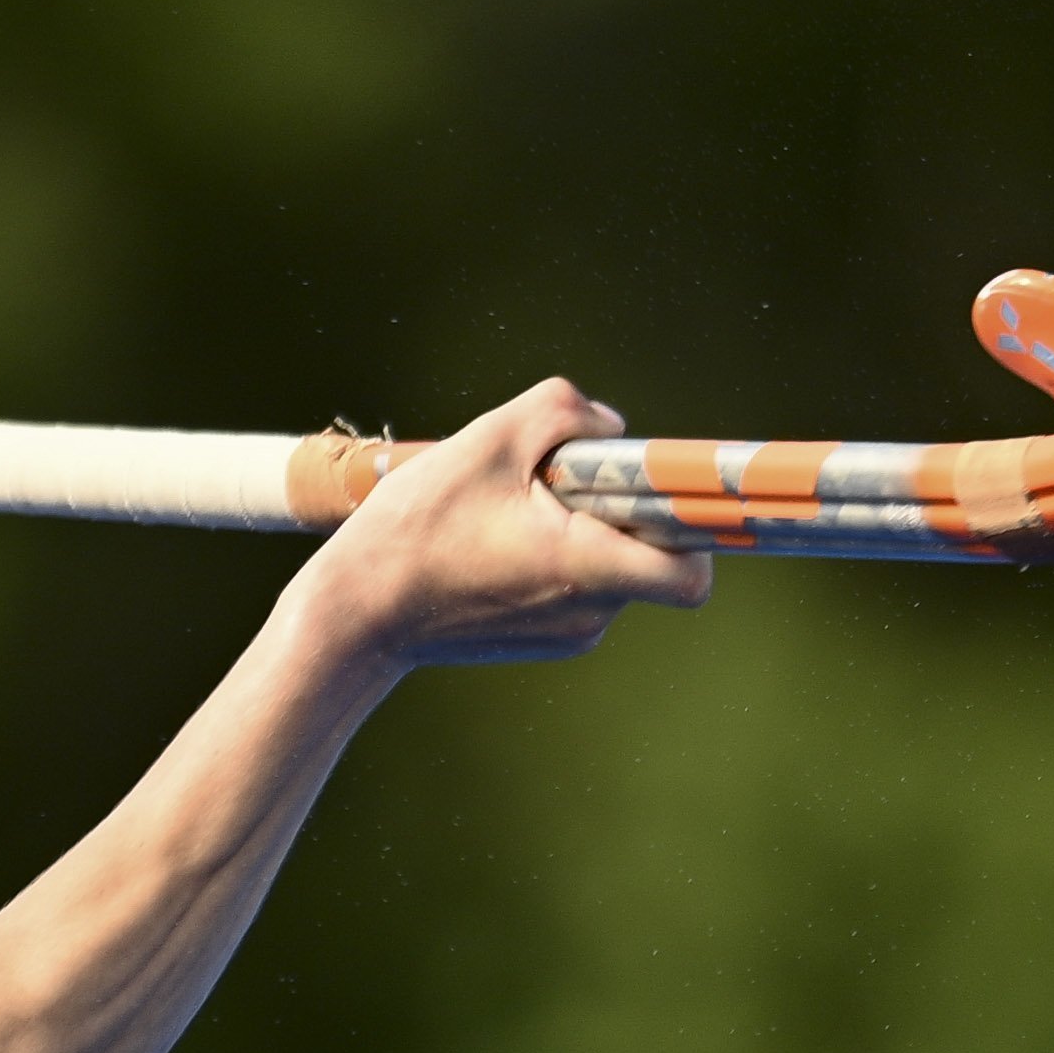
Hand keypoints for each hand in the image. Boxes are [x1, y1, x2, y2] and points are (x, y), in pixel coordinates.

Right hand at [296, 378, 710, 668]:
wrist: (356, 615)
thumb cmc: (416, 529)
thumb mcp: (489, 439)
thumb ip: (565, 410)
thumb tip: (609, 427)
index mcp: (587, 568)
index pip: (695, 572)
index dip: (696, 527)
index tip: (670, 490)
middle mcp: (590, 613)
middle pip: (649, 552)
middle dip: (619, 510)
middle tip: (557, 483)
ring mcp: (567, 636)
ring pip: (611, 567)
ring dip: (580, 531)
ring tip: (508, 513)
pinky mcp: (542, 642)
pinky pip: (577, 588)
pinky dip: (554, 558)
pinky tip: (494, 544)